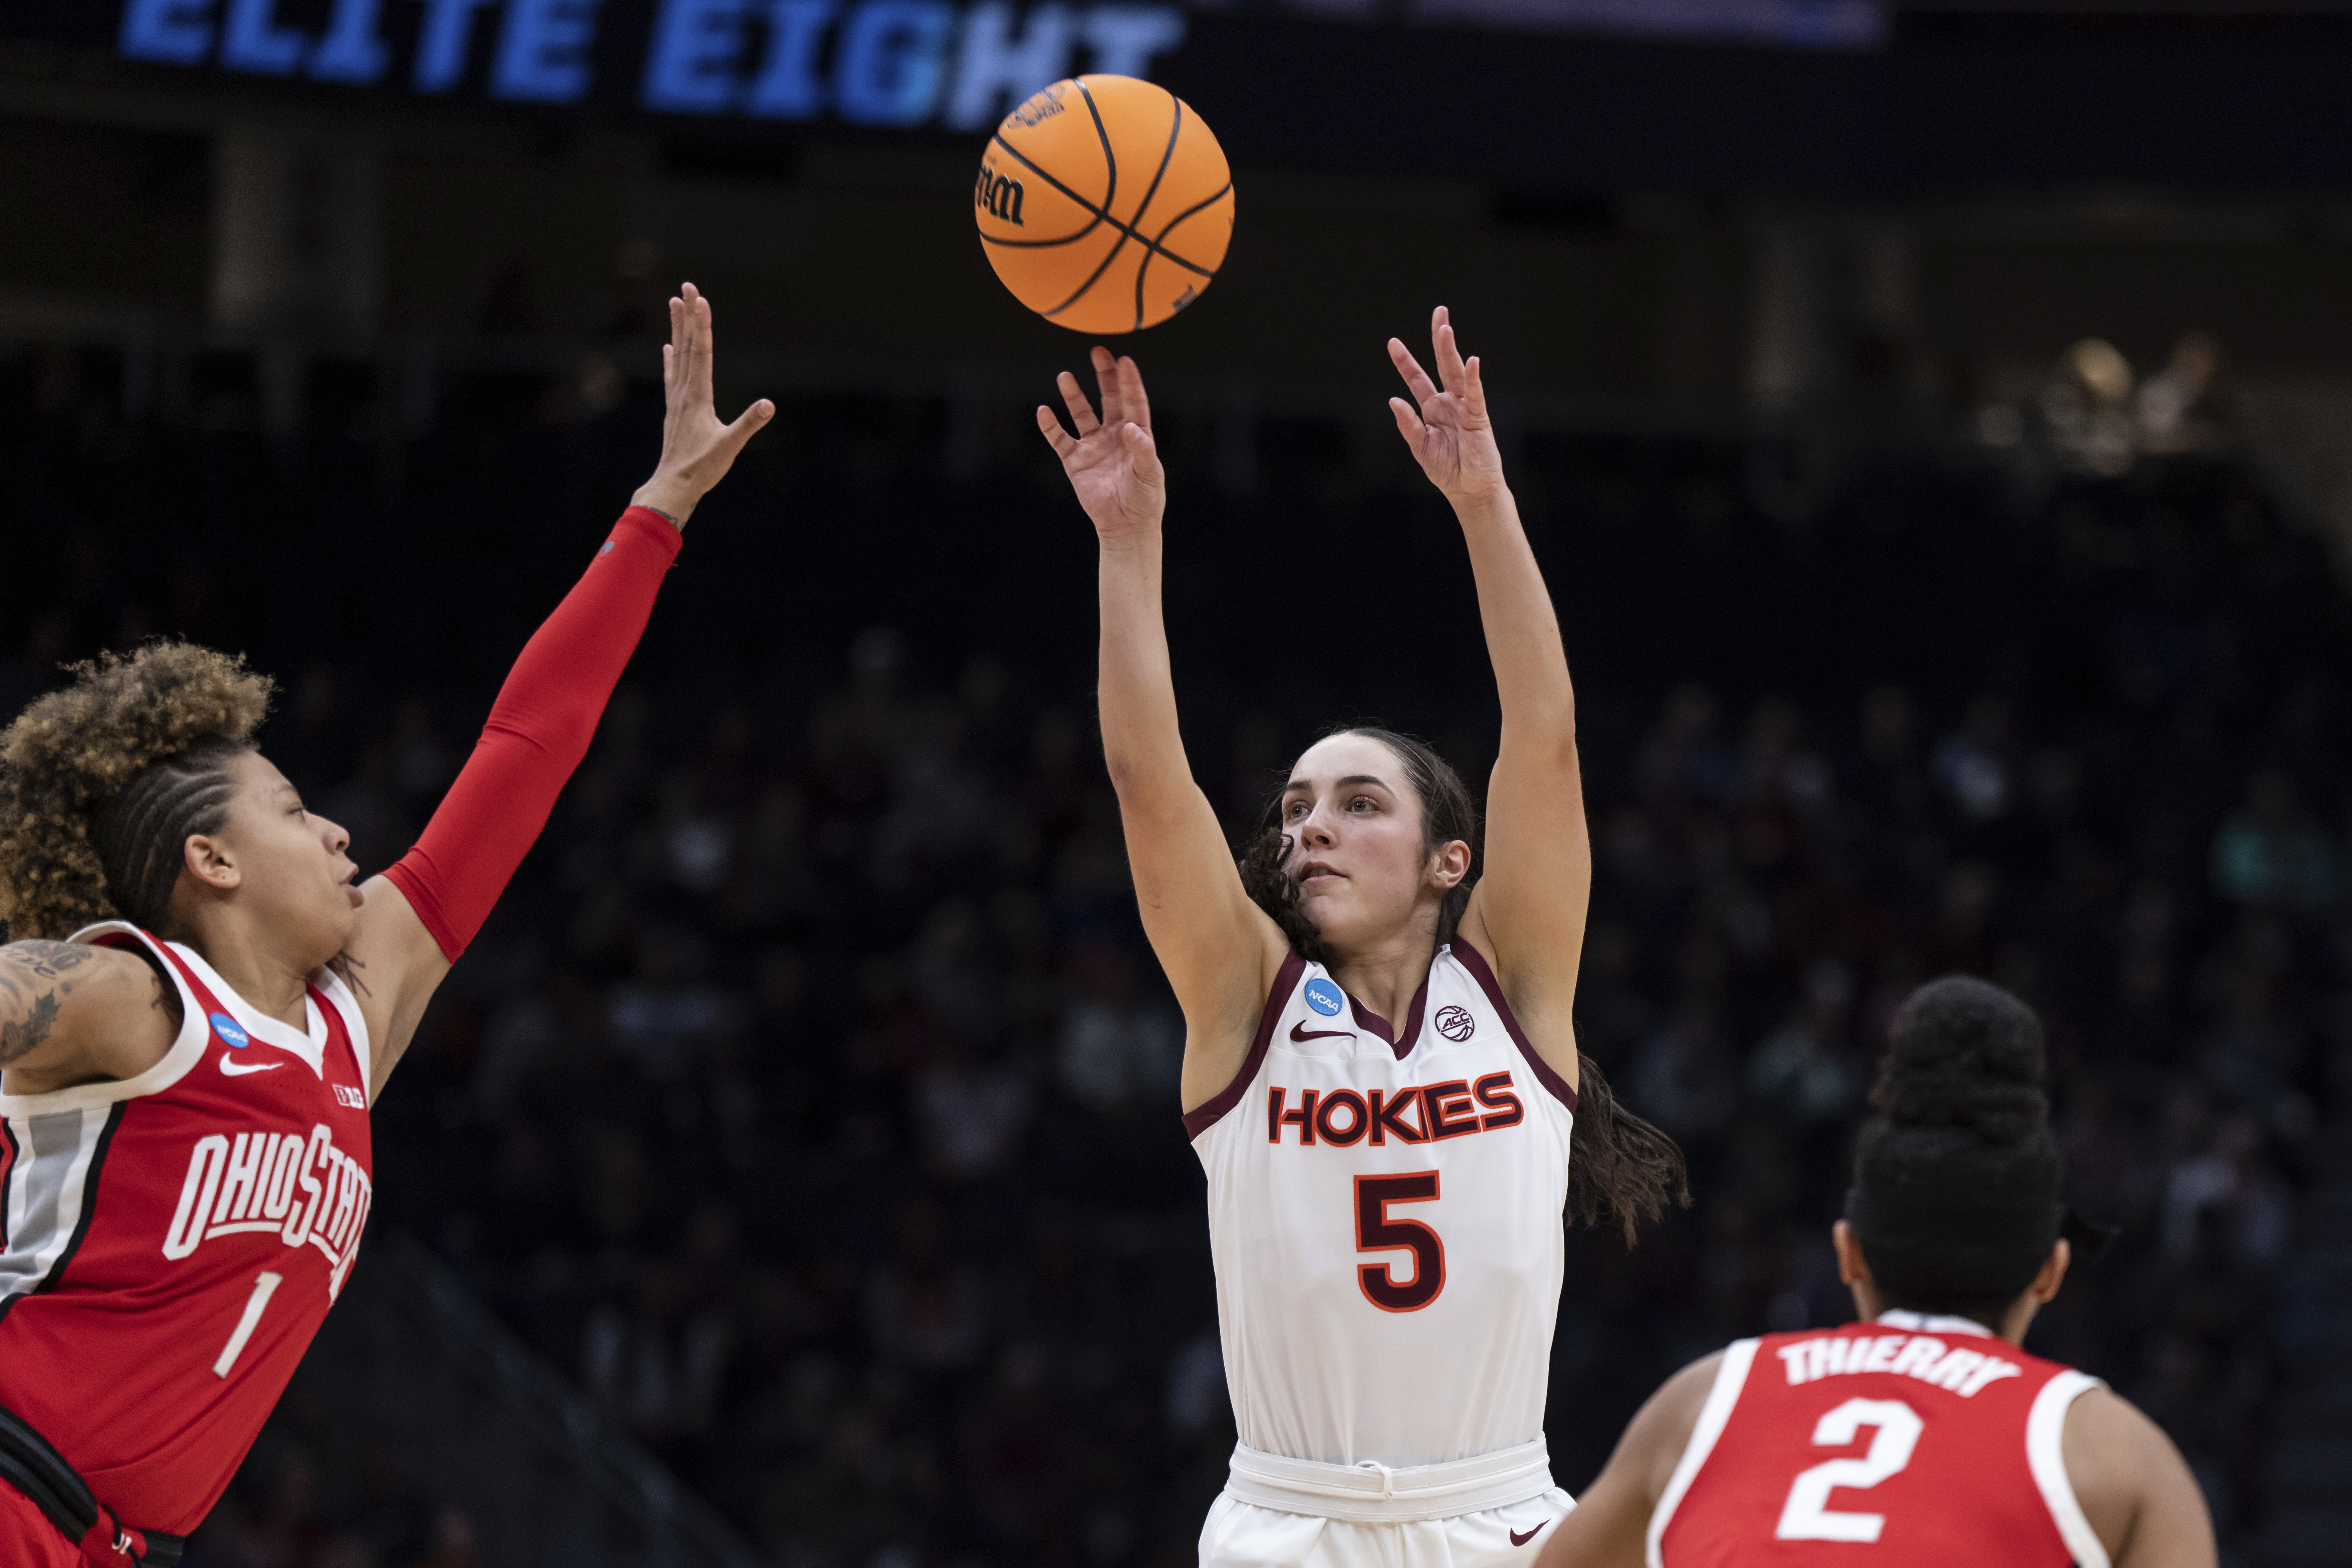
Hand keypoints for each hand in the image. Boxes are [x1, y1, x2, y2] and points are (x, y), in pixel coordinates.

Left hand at [630, 282, 774, 526]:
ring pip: (677, 354)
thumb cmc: (702, 467)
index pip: (701, 352)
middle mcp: (684, 391)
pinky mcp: (674, 409)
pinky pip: (672, 375)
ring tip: (675, 303)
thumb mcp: (729, 447)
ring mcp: (677, 399)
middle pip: (687, 345)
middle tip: (688, 287)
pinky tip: (668, 348)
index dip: (702, 325)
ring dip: (678, 328)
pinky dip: (671, 357)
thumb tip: (769, 405)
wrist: (673, 484)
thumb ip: (749, 424)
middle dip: (688, 315)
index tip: (700, 299)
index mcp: (698, 396)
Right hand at [1039, 347, 1164, 541]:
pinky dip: (1051, 426)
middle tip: (1098, 353)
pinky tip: (1044, 411)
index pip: (1134, 402)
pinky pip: (1060, 439)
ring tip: (1065, 376)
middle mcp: (1115, 434)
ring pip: (1081, 414)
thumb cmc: (1144, 500)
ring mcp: (1093, 446)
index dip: (1129, 382)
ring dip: (1074, 396)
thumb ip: (1142, 450)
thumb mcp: (1149, 474)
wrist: (1125, 526)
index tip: (1125, 361)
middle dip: (1104, 375)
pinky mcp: (1075, 461)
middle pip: (1109, 398)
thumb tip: (1131, 428)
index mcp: (1138, 434)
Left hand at [1388, 306, 1507, 504]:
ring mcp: (1464, 407)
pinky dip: (1473, 379)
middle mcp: (1448, 402)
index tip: (1392, 342)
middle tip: (1439, 312)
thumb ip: (1408, 425)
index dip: (1405, 361)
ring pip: (1457, 373)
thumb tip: (1392, 400)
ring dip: (1451, 351)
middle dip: (1439, 339)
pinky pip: (1475, 395)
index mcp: (1431, 409)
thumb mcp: (1420, 448)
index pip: (1417, 378)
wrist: (1469, 490)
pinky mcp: (1479, 417)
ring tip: (1445, 328)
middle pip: (1442, 364)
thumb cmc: (1446, 470)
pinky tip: (1471, 361)